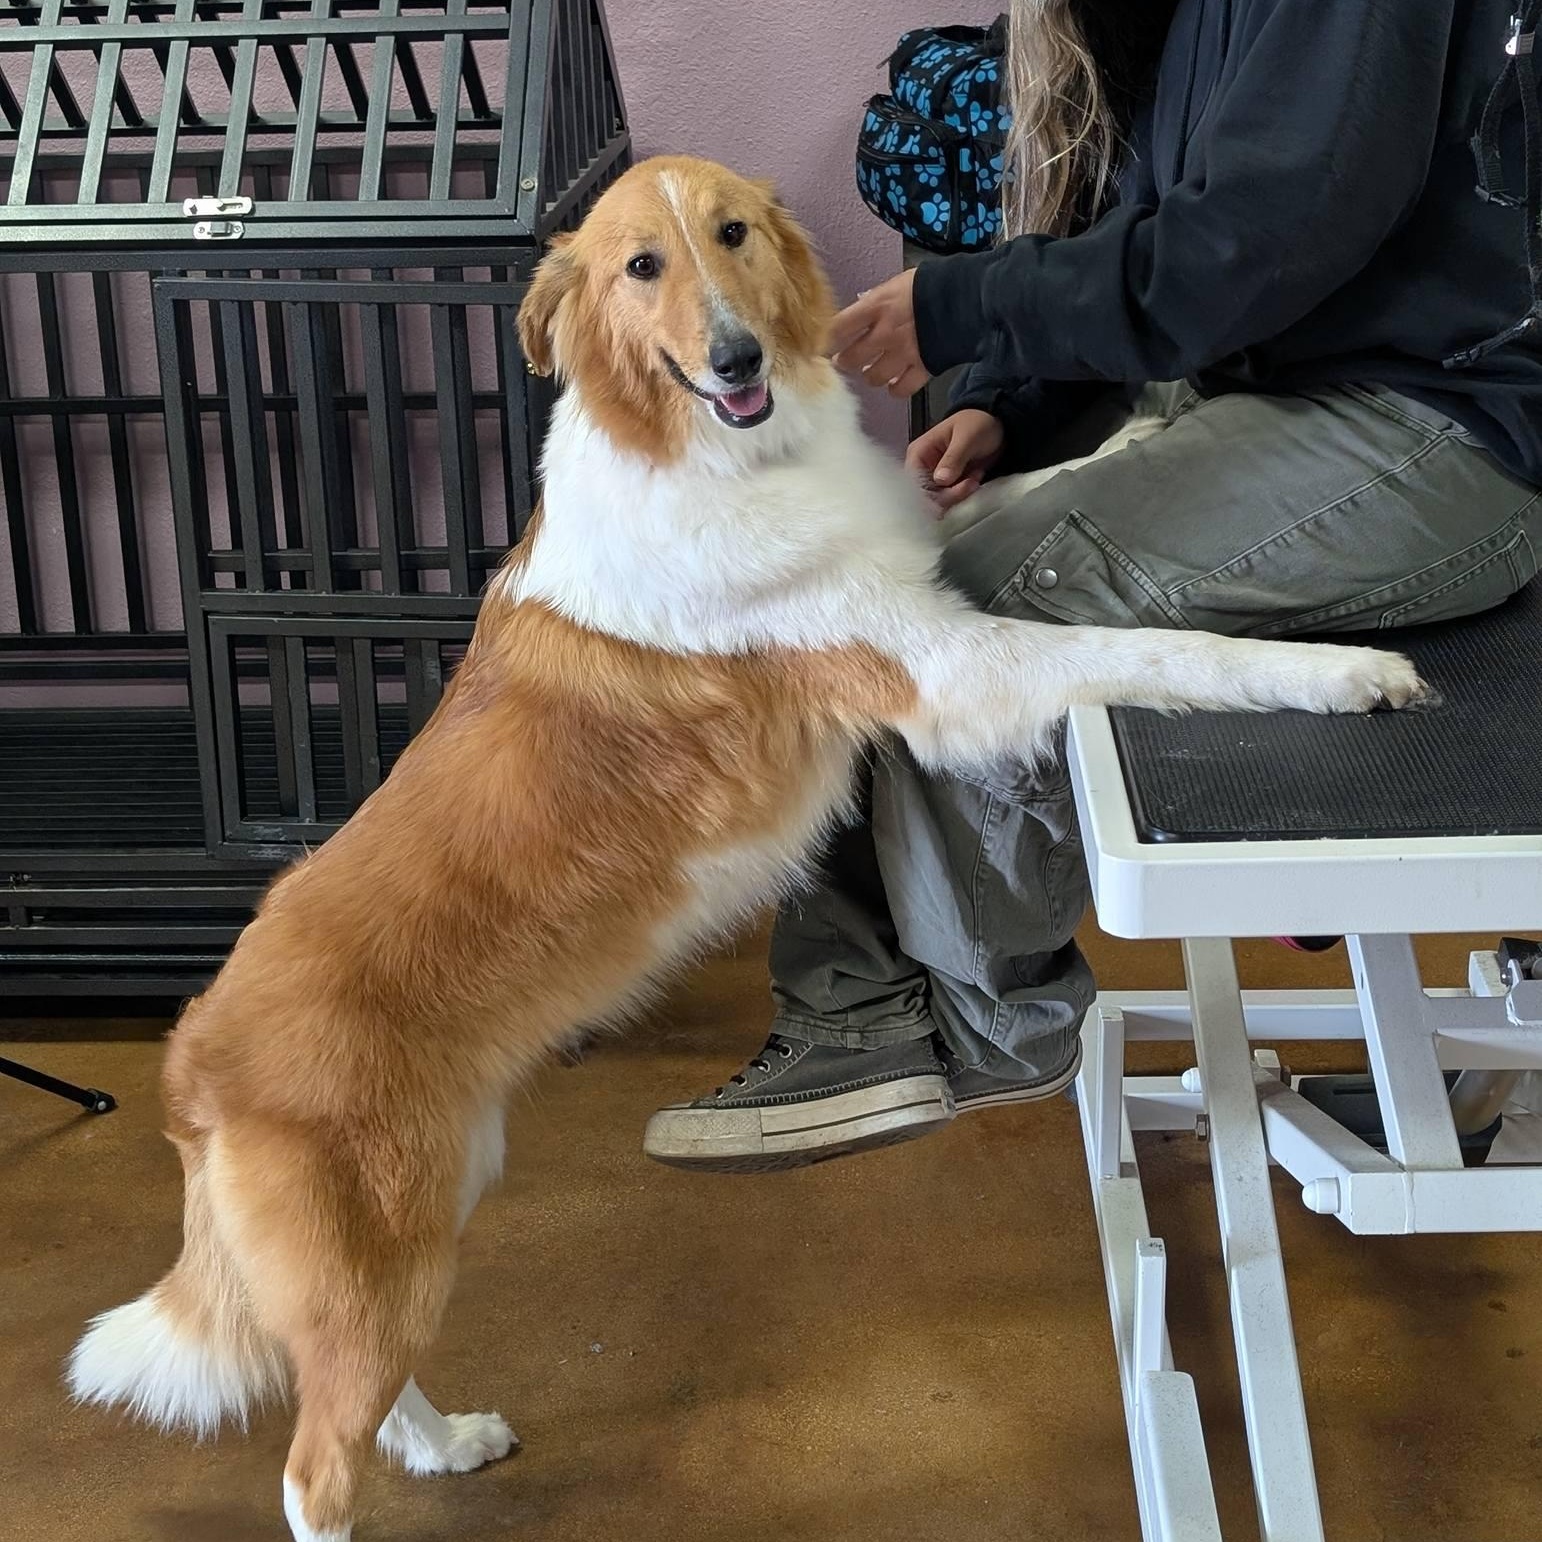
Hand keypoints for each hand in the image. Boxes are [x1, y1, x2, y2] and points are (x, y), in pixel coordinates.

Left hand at [829, 269, 928, 396]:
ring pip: (872, 378)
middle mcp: (884, 334)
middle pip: (850, 359)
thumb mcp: (897, 282)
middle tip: (846, 359)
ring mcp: (902, 354)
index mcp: (876, 307)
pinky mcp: (922, 368)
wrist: (968, 295)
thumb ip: (876, 299)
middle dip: (845, 361)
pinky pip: (900, 389)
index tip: (824, 344)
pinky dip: (895, 389)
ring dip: (869, 375)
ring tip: (872, 370)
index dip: (826, 340)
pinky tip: (894, 383)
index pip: (837, 328)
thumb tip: (861, 307)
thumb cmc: (934, 283)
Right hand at [905, 409, 1004, 509]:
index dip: (928, 493)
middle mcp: (923, 468)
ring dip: (959, 494)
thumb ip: (953, 458)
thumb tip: (940, 480)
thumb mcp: (967, 437)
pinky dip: (964, 494)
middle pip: (925, 495)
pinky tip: (975, 480)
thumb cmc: (978, 424)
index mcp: (919, 453)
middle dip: (949, 495)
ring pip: (939, 500)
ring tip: (976, 478)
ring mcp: (935, 478)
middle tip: (971, 483)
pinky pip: (951, 499)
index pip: (913, 481)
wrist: (997, 426)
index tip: (951, 494)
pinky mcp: (949, 485)